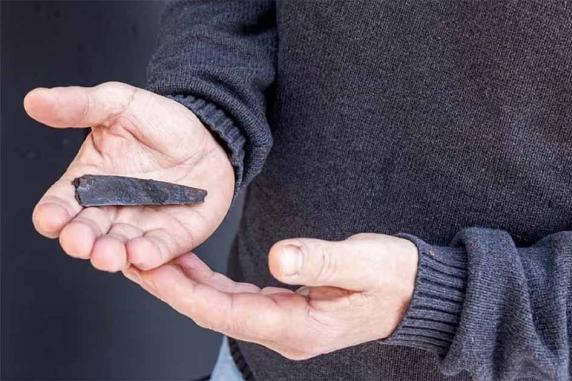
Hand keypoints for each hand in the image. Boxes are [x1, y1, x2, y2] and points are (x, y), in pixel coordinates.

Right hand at [24, 82, 233, 271]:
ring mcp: (140, 228)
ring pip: (119, 250)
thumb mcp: (120, 104)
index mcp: (89, 182)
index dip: (53, 215)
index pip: (61, 205)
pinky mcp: (171, 238)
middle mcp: (110, 211)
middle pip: (87, 235)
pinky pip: (158, 253)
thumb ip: (79, 106)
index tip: (51, 219)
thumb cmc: (161, 122)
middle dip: (81, 241)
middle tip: (81, 242)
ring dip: (112, 256)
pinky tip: (142, 254)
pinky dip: (149, 258)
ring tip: (110, 255)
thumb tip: (35, 100)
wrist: (208, 135)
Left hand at [123, 233, 417, 359]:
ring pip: (219, 306)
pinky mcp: (283, 309)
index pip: (224, 312)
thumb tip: (278, 259)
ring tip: (150, 258)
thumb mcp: (365, 261)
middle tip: (131, 259)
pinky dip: (207, 282)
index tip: (148, 269)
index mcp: (297, 326)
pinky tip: (190, 267)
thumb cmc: (394, 277)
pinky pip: (235, 298)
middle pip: (212, 311)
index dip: (181, 291)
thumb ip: (322, 259)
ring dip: (184, 284)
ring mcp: (282, 323)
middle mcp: (283, 331)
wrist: (412, 291)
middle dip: (170, 287)